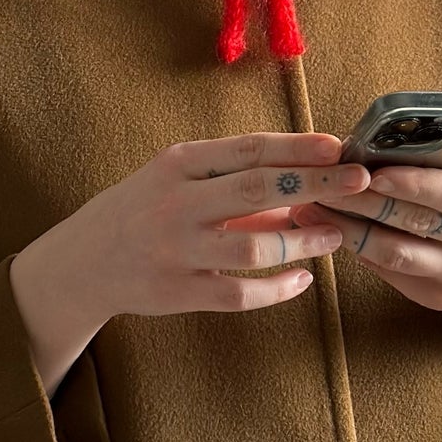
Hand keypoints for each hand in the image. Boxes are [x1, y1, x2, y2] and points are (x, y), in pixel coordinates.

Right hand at [66, 130, 372, 319]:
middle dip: (316, 183)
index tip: (339, 146)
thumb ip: (231, 179)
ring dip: (303, 242)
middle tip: (359, 182)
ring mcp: (176, 251)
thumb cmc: (141, 209)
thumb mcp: (176, 179)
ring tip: (336, 235)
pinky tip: (303, 279)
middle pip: (259, 190)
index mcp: (178, 164)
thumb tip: (302, 184)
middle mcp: (176, 204)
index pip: (249, 149)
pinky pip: (240, 294)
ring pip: (254, 249)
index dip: (298, 146)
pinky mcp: (178, 292)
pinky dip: (277, 289)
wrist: (82, 261)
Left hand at [287, 146, 441, 385]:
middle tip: (321, 184)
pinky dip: (358, 249)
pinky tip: (330, 229)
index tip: (370, 172)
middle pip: (418, 222)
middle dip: (364, 202)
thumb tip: (378, 131)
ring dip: (349, 229)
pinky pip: (392, 273)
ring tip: (311, 207)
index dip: (411, 182)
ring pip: (397, 253)